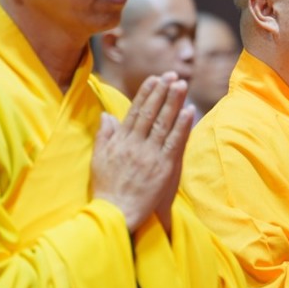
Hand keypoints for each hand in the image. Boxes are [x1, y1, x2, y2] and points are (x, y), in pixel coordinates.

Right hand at [92, 73, 193, 232]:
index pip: (136, 111)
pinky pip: (174, 142)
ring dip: (174, 102)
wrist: (117, 212)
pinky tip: (189, 111)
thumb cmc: (107, 188)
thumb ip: (105, 136)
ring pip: (164, 123)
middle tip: (172, 75)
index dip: (146, 93)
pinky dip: (182, 126)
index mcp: (121, 141)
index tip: (154, 78)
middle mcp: (136, 144)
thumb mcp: (99, 159)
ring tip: (182, 85)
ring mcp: (150, 155)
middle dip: (162, 92)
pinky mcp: (164, 167)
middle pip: (151, 113)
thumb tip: (107, 115)